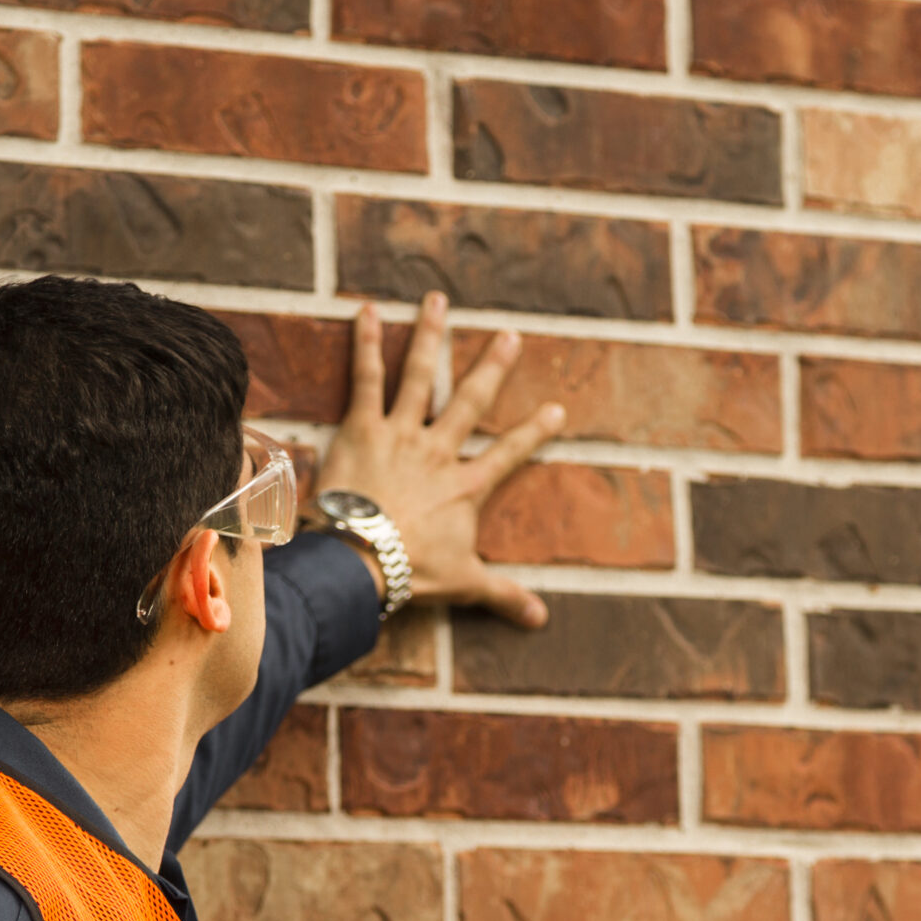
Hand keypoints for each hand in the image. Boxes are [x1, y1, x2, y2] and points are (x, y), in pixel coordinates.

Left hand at [316, 292, 564, 629]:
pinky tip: (365, 310)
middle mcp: (440, 450)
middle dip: (493, 367)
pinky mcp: (363, 427)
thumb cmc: (412, 571)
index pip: (509, 454)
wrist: (364, 559)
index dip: (535, 432)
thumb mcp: (465, 583)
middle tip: (510, 336)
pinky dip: (365, 344)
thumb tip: (540, 619)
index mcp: (466, 486)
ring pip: (421, 376)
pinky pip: (367, 379)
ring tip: (437, 301)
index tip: (556, 410)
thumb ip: (503, 595)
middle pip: (472, 401)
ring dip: (430, 336)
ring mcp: (403, 434)